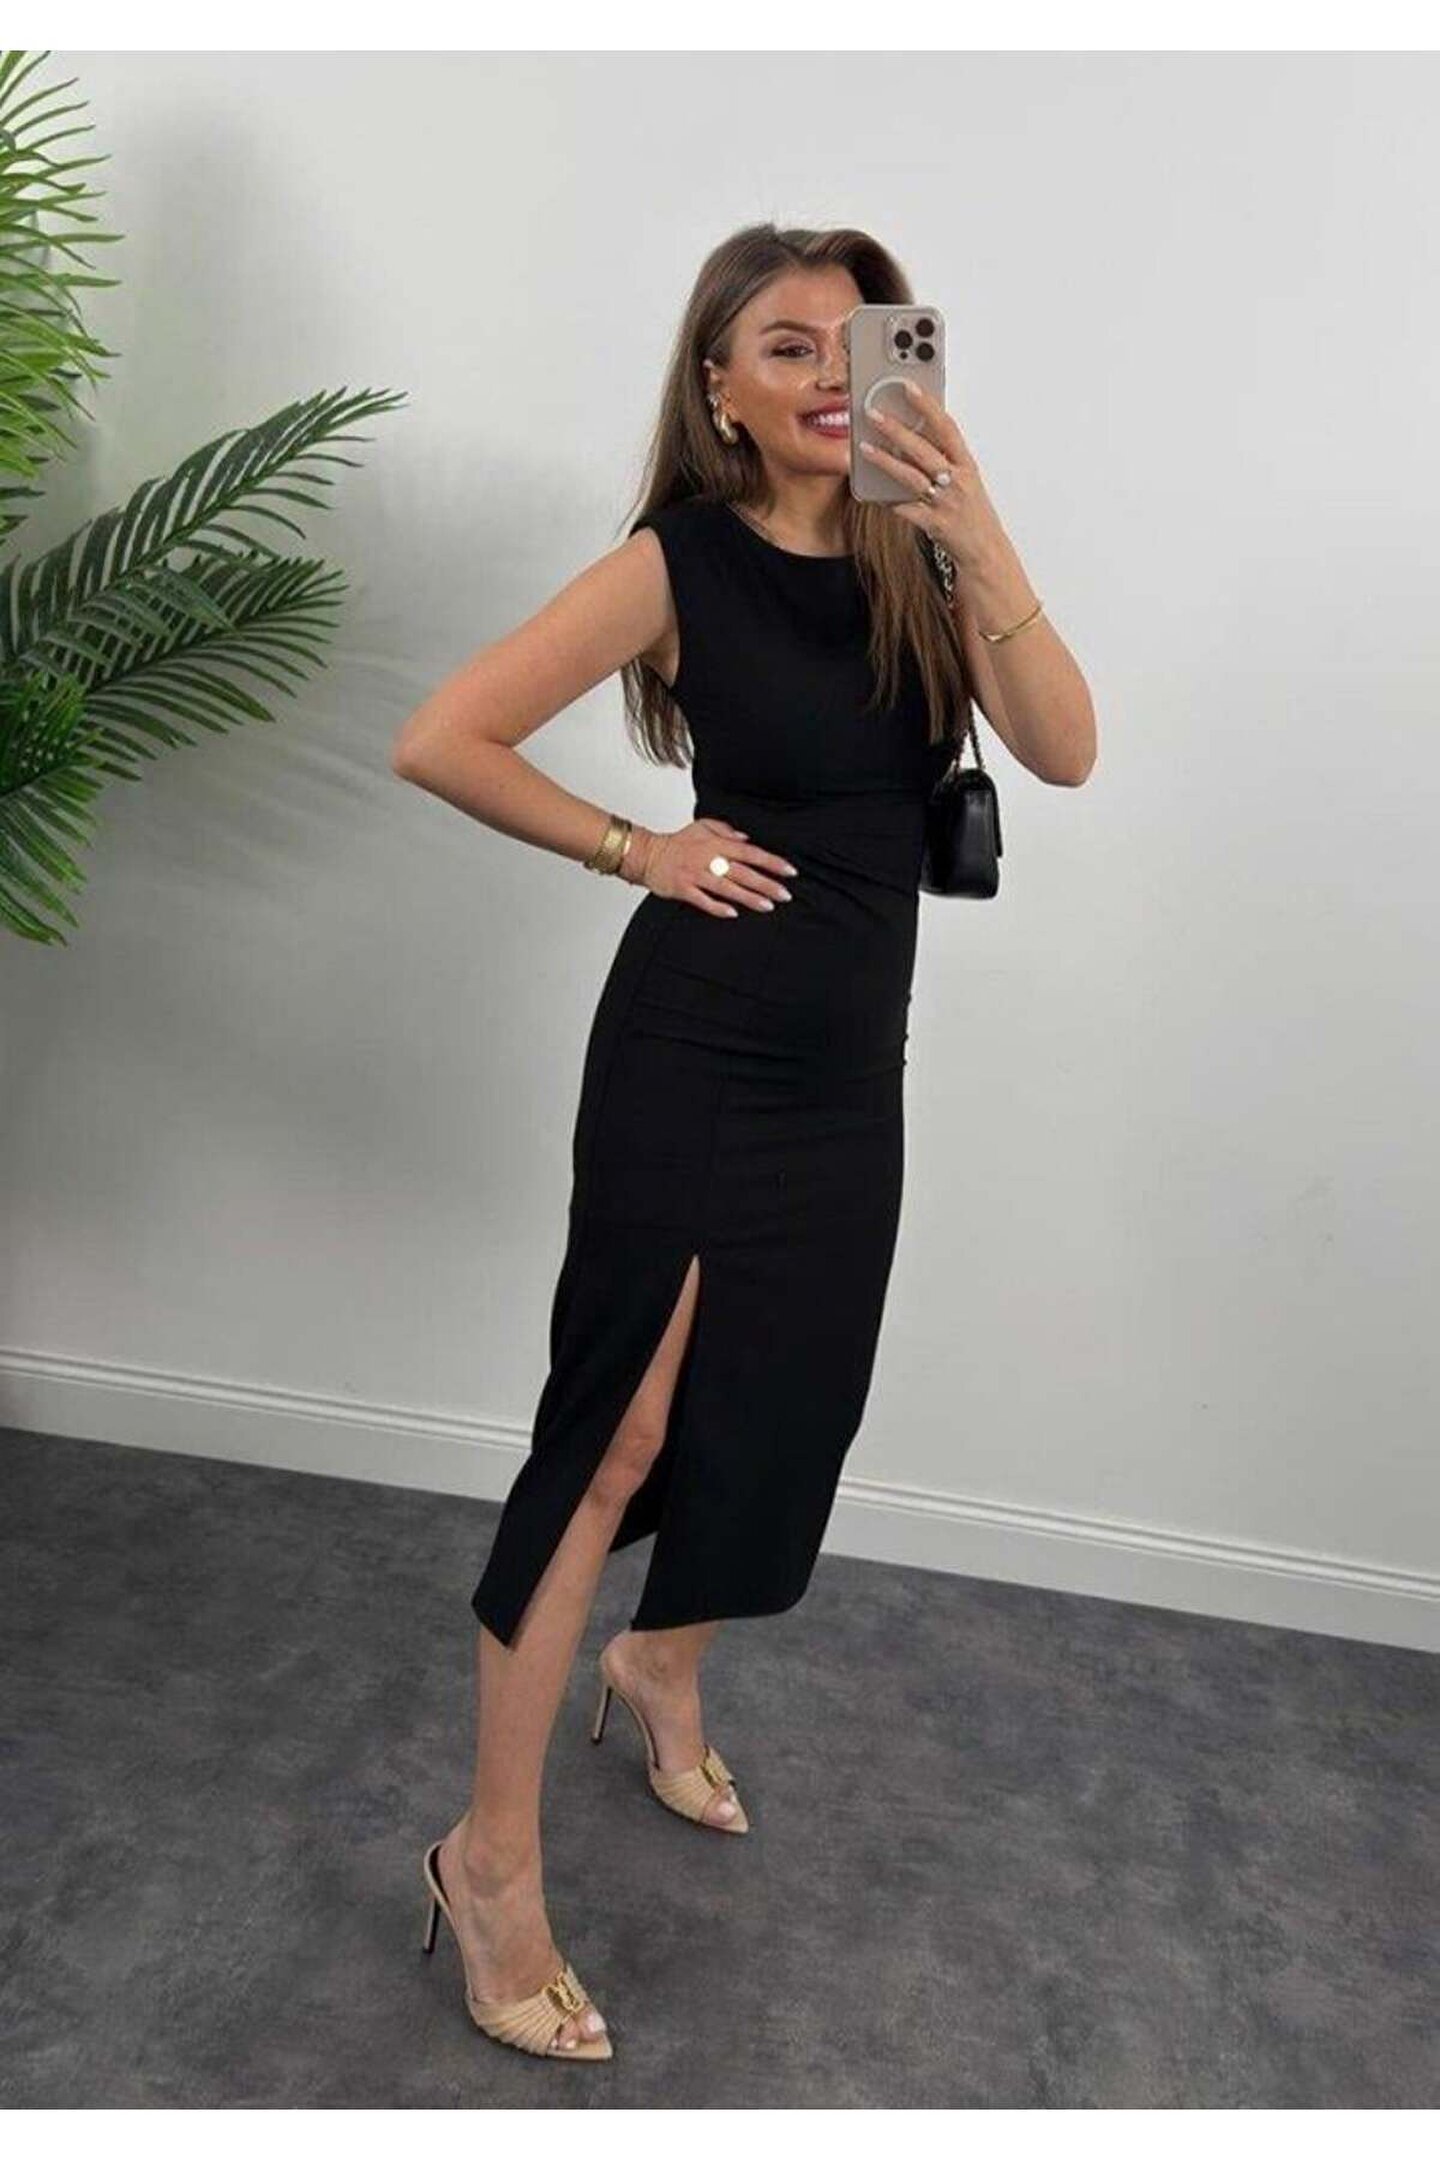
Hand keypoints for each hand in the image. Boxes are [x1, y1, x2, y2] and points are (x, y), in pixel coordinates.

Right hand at [627, 818, 796, 918]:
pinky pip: (703, 900)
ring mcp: (696, 875)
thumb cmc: (677, 842)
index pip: (750, 852)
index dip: (771, 862)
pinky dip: (717, 907)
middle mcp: (708, 859)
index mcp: (716, 843)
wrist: (647, 854)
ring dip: (748, 897)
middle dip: (766, 884)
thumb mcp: (702, 826)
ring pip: (726, 888)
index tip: (789, 871)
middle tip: (785, 894)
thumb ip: (726, 830)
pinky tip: (733, 913)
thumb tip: (747, 839)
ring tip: (768, 906)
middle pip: (743, 873)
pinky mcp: (683, 889)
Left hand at [858, 382, 1005, 574]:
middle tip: (873, 413)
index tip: (909, 386)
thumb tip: (914, 434)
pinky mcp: (934, 524)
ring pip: (911, 477)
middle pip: (923, 449)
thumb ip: (944, 458)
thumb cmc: (973, 512)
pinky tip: (869, 491)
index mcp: (967, 465)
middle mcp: (957, 481)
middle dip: (897, 429)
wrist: (985, 550)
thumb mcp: (966, 480)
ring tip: (864, 446)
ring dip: (885, 460)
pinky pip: (905, 510)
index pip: (947, 427)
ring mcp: (945, 503)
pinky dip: (886, 500)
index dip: (928, 405)